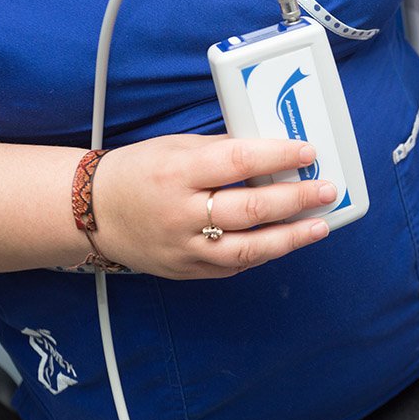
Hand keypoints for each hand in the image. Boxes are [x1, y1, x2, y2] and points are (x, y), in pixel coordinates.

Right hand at [89, 135, 335, 278]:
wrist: (91, 214)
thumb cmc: (138, 172)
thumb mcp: (176, 148)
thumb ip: (222, 150)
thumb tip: (271, 150)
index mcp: (177, 173)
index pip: (236, 161)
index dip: (277, 156)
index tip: (307, 151)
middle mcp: (181, 214)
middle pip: (249, 209)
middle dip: (295, 199)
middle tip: (327, 189)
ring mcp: (184, 249)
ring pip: (247, 249)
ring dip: (290, 237)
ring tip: (321, 225)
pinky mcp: (187, 271)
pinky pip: (233, 266)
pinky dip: (263, 252)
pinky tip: (286, 240)